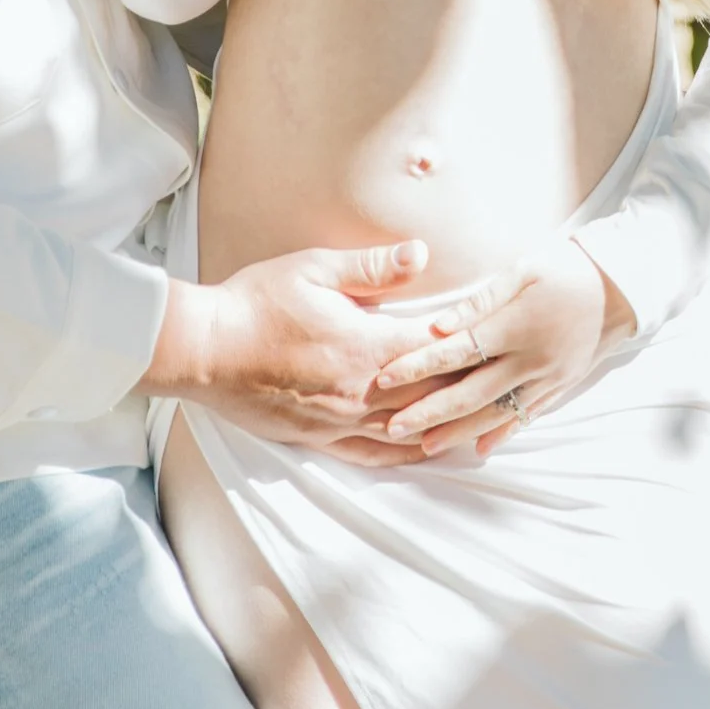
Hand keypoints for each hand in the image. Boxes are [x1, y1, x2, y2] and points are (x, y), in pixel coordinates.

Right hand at [151, 243, 510, 457]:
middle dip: (469, 390)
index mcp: (365, 348)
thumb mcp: (313, 270)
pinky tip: (424, 453)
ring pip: (408, 433)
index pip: (436, 352)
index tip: (501, 339)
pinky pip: (372, 455)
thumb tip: (420, 254)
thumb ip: (371, 267)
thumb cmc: (255, 303)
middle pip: (431, 397)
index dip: (471, 346)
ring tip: (481, 424)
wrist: (203, 349)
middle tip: (506, 384)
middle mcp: (360, 393)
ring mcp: (339, 421)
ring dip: (445, 427)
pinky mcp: (318, 438)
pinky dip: (405, 455)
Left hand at [367, 239, 632, 456]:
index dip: (418, 366)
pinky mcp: (560, 386)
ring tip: (424, 446)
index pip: (457, 351)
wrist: (622, 287)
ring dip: (458, 431)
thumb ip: (481, 299)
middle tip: (391, 427)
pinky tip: (481, 449)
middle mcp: (530, 359)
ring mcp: (547, 377)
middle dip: (428, 412)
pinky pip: (527, 416)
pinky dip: (502, 433)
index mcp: (516, 326)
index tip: (385, 377)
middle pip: (471, 392)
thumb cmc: (567, 268)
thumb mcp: (525, 268)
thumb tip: (439, 325)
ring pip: (495, 412)